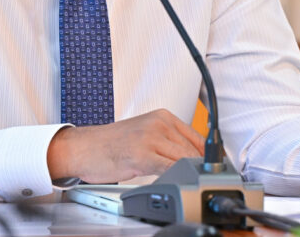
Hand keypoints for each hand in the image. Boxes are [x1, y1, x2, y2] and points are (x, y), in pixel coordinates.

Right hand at [46, 109, 204, 182]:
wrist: (84, 147)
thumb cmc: (112, 144)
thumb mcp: (145, 134)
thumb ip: (169, 141)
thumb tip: (194, 158)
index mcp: (162, 116)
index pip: (197, 137)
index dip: (209, 156)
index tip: (215, 169)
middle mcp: (158, 124)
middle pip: (193, 150)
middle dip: (201, 168)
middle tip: (206, 181)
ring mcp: (150, 139)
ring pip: (183, 159)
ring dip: (189, 174)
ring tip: (192, 184)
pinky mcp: (141, 155)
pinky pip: (168, 169)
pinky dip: (175, 178)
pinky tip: (176, 183)